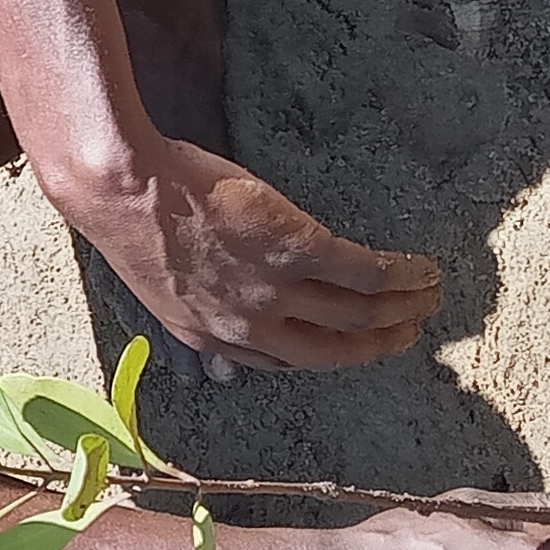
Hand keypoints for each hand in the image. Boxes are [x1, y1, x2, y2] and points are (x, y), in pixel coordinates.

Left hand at [64, 134, 441, 368]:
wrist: (121, 187)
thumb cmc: (131, 218)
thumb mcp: (161, 286)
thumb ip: (200, 313)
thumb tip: (217, 344)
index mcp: (212, 338)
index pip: (286, 362)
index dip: (328, 355)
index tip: (353, 347)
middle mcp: (249, 327)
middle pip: (334, 350)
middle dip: (379, 343)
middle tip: (409, 331)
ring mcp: (274, 290)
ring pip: (359, 314)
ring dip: (403, 309)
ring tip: (429, 296)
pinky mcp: (297, 248)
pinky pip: (366, 272)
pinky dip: (403, 275)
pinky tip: (423, 269)